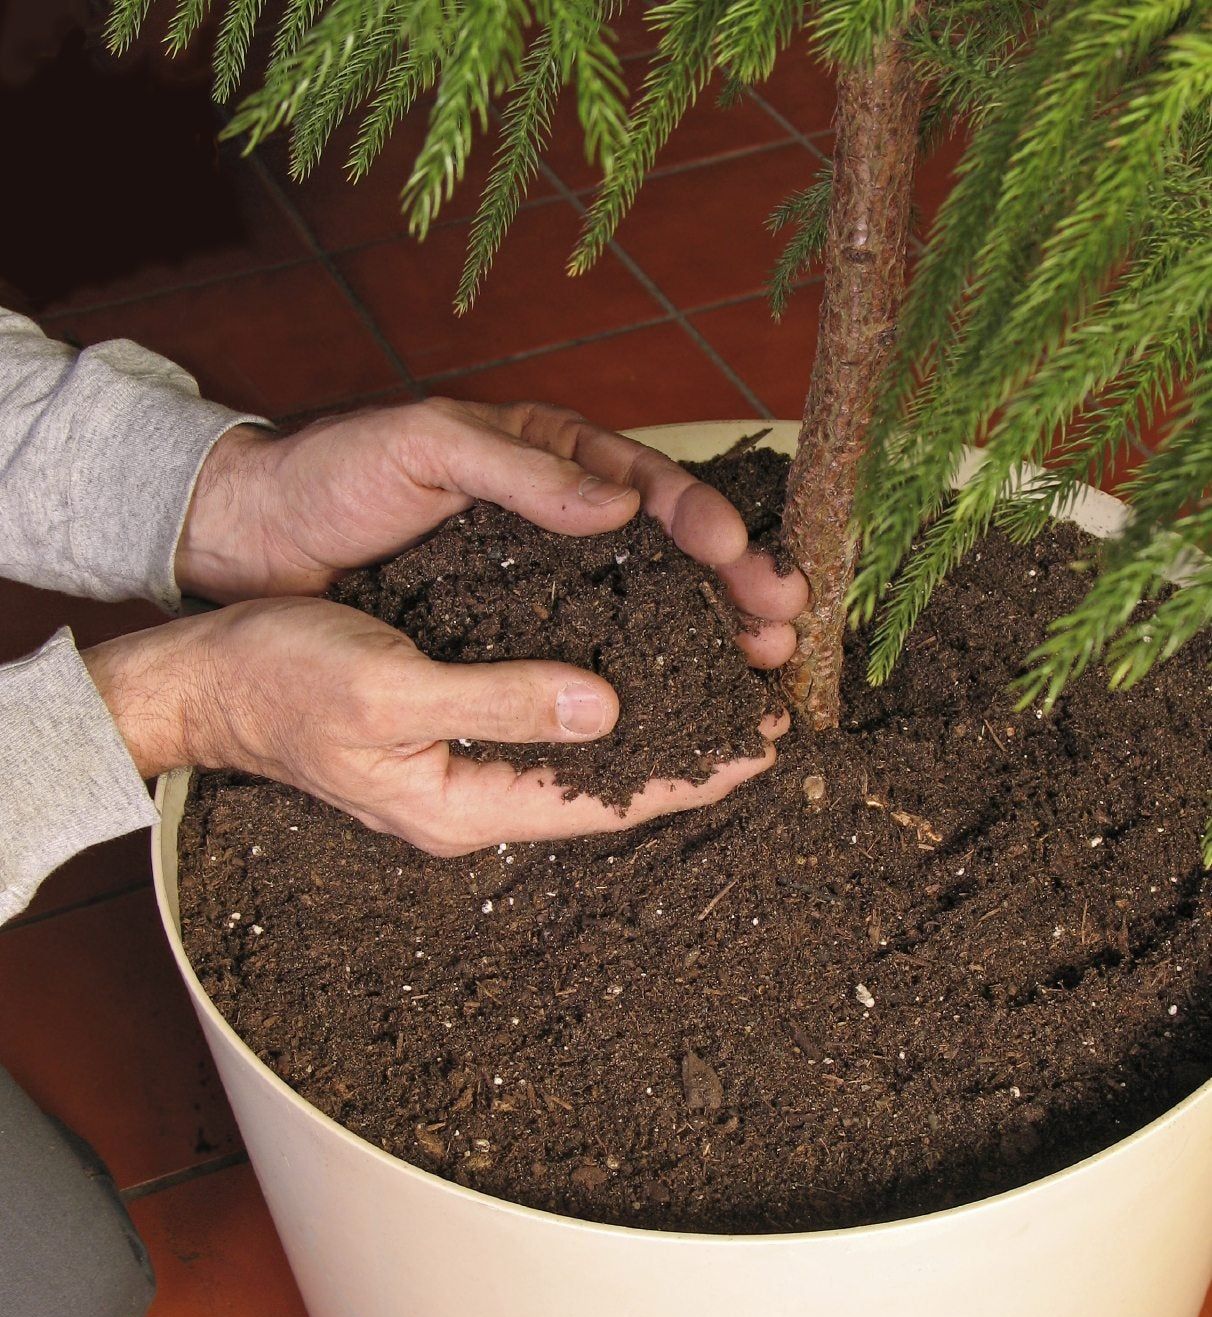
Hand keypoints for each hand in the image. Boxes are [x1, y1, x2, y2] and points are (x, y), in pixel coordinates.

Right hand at [83, 600, 787, 854]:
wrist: (204, 681)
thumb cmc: (280, 682)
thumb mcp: (390, 691)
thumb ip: (500, 701)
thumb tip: (609, 705)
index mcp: (464, 806)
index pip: (603, 802)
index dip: (688, 776)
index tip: (764, 747)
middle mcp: (476, 795)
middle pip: (607, 782)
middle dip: (690, 748)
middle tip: (771, 710)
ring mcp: (464, 764)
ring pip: (584, 750)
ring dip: (659, 717)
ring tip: (729, 684)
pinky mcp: (453, 725)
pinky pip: (549, 715)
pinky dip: (607, 691)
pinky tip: (641, 663)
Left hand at [178, 398, 808, 667]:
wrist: (251, 531)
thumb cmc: (332, 471)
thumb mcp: (422, 448)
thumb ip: (517, 469)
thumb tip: (618, 505)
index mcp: (546, 455)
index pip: (645, 485)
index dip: (701, 522)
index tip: (744, 560)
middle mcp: (555, 517)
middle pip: (665, 552)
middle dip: (732, 588)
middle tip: (785, 630)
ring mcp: (535, 576)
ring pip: (640, 606)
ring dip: (702, 637)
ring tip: (759, 670)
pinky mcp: (507, 626)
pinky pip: (586, 647)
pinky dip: (636, 672)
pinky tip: (673, 701)